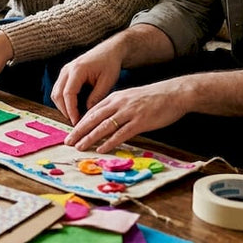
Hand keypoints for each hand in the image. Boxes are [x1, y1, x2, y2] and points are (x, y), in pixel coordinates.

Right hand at [50, 44, 123, 124]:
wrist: (109, 50)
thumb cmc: (109, 64)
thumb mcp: (107, 82)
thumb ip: (96, 97)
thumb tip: (87, 113)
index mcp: (78, 70)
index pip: (68, 93)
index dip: (71, 110)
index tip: (76, 122)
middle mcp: (67, 69)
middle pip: (57, 94)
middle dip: (64, 110)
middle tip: (75, 122)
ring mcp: (64, 71)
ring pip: (55, 93)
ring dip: (62, 106)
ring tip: (75, 116)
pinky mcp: (66, 74)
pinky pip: (59, 90)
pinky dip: (63, 100)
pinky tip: (74, 108)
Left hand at [65, 80, 187, 152]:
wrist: (175, 93)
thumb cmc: (154, 98)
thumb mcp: (131, 98)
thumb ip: (118, 107)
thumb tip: (106, 120)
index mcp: (115, 97)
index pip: (92, 111)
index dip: (80, 123)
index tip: (71, 132)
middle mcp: (119, 104)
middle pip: (93, 118)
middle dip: (79, 131)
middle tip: (68, 142)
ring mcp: (129, 112)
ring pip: (104, 127)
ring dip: (90, 138)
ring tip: (80, 147)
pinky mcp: (140, 122)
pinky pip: (121, 133)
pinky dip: (110, 142)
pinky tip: (102, 149)